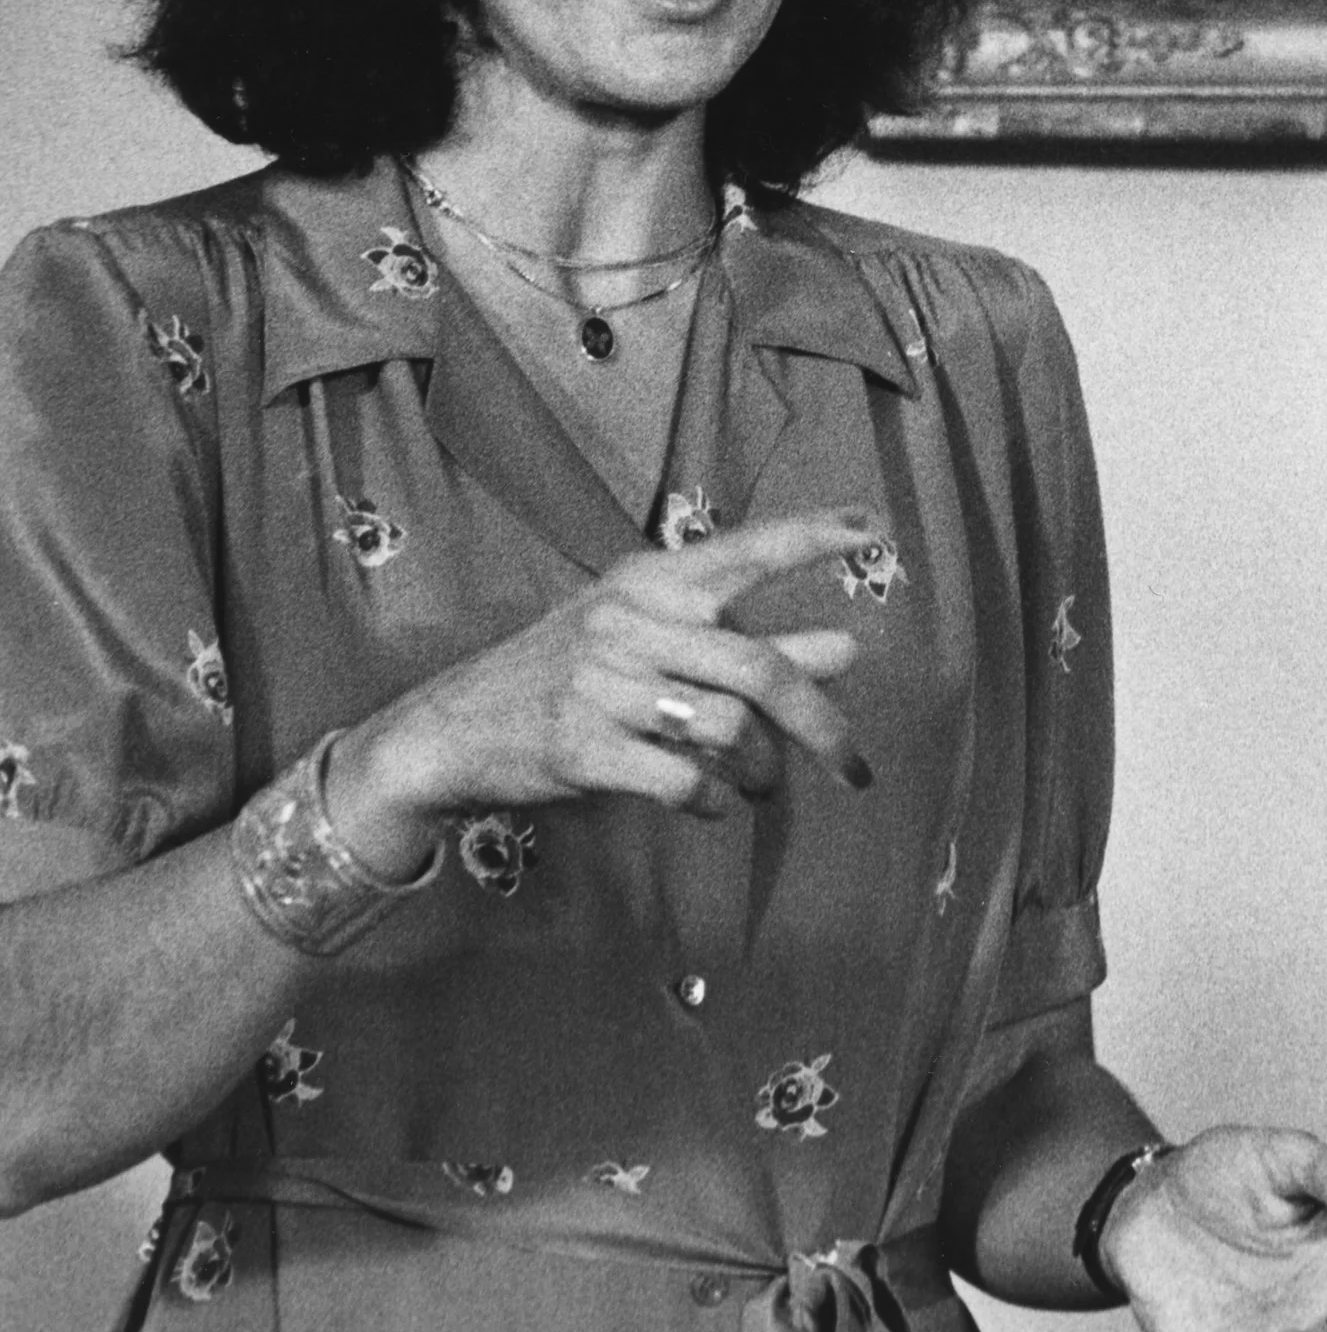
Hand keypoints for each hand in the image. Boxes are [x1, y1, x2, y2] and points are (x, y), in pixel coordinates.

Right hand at [329, 509, 877, 874]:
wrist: (448, 729)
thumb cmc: (566, 676)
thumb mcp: (648, 640)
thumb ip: (743, 643)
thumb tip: (846, 650)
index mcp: (649, 581)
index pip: (744, 550)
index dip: (811, 537)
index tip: (872, 528)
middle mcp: (630, 622)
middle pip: (760, 669)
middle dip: (822, 724)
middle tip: (855, 765)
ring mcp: (602, 684)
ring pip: (729, 729)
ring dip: (763, 769)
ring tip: (762, 783)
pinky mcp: (581, 747)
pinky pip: (682, 779)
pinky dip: (712, 800)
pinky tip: (711, 803)